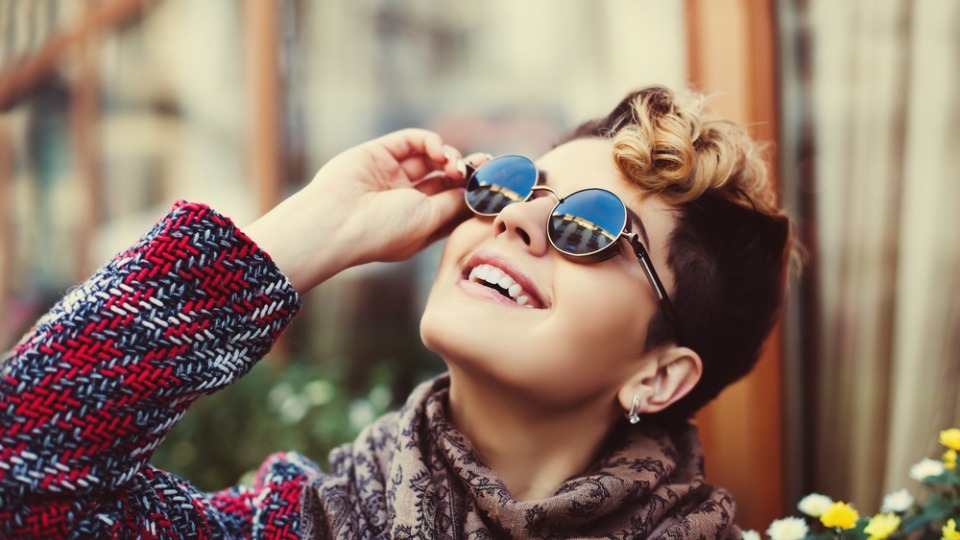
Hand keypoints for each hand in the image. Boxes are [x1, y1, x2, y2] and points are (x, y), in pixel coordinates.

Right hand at [245, 129, 490, 291]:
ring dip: (449, 156)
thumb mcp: (429, 220)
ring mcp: (392, 176)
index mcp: (418, 224)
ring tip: (453, 164)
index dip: (473, 193)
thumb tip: (476, 190)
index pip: (453, 204)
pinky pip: (412, 141)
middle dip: (466, 170)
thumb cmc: (383, 231)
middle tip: (484, 164)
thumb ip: (454, 202)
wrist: (337, 220)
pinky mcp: (380, 153)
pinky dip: (430, 141)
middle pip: (445, 179)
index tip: (494, 185)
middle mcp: (405, 200)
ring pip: (431, 157)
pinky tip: (438, 151)